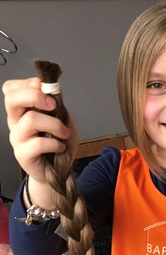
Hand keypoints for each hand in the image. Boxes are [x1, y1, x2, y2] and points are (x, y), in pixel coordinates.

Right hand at [2, 77, 78, 196]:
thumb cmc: (58, 144)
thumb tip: (54, 88)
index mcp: (22, 111)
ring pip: (31, 120)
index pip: (10, 90)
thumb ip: (56, 104)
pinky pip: (38, 143)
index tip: (43, 86)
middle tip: (53, 105)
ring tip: (65, 133)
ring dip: (54, 124)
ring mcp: (17, 139)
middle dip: (35, 96)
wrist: (59, 171)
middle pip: (12, 100)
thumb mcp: (61, 119)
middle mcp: (15, 123)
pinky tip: (60, 147)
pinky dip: (54, 143)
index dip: (25, 84)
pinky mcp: (22, 155)